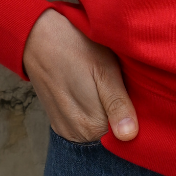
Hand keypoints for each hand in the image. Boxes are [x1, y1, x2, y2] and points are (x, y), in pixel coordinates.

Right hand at [22, 10, 138, 143]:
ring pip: (98, 131)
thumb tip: (129, 136)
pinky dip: (92, 113)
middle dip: (121, 116)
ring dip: (106, 115)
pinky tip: (92, 93)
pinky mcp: (59, 124)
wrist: (40, 39)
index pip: (126, 136)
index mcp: (92, 126)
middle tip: (118, 87)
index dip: (135, 116)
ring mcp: (66, 131)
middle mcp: (77, 136)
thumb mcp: (106, 71)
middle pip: (111, 135)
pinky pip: (84, 126)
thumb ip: (117, 104)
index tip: (133, 95)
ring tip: (103, 88)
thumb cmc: (79, 49)